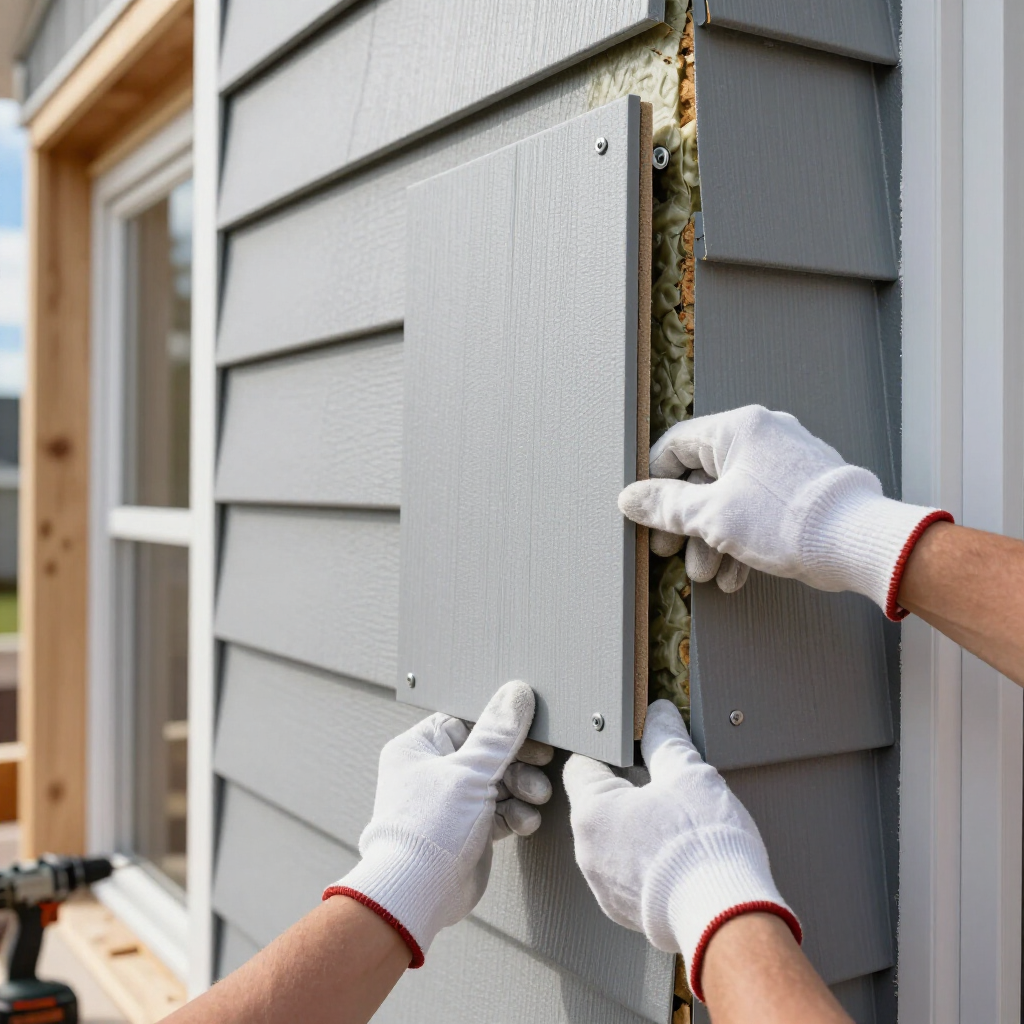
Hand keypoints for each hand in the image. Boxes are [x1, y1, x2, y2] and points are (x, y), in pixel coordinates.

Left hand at [323, 682, 552, 966]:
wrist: (417, 896)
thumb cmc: (427, 830)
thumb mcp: (470, 772)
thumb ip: (499, 734)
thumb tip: (517, 693)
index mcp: (421, 746)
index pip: (469, 719)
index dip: (503, 723)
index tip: (533, 725)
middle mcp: (435, 771)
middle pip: (489, 751)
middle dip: (520, 759)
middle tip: (544, 760)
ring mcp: (453, 801)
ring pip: (500, 781)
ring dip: (523, 787)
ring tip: (536, 796)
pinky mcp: (469, 829)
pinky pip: (501, 811)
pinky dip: (516, 814)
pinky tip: (525, 820)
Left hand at [563, 700, 799, 1002]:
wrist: (726, 921)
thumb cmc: (703, 846)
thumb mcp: (688, 774)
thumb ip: (667, 739)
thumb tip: (659, 715)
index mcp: (592, 810)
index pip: (580, 764)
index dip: (607, 750)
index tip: (631, 746)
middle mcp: (587, 851)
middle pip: (598, 803)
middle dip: (628, 790)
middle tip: (664, 785)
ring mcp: (604, 887)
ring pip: (614, 840)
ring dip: (638, 829)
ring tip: (677, 824)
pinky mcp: (626, 913)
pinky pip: (629, 874)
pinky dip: (648, 862)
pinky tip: (680, 857)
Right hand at [619, 405, 951, 618]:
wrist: (858, 543)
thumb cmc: (788, 520)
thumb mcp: (711, 516)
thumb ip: (666, 506)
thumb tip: (631, 498)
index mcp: (739, 428)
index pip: (676, 444)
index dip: (655, 482)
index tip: (648, 513)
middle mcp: (764, 435)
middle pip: (703, 475)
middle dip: (685, 522)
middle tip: (671, 550)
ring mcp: (786, 460)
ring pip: (731, 497)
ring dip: (712, 538)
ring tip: (707, 573)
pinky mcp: (803, 487)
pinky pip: (759, 507)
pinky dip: (742, 536)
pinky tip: (736, 572)